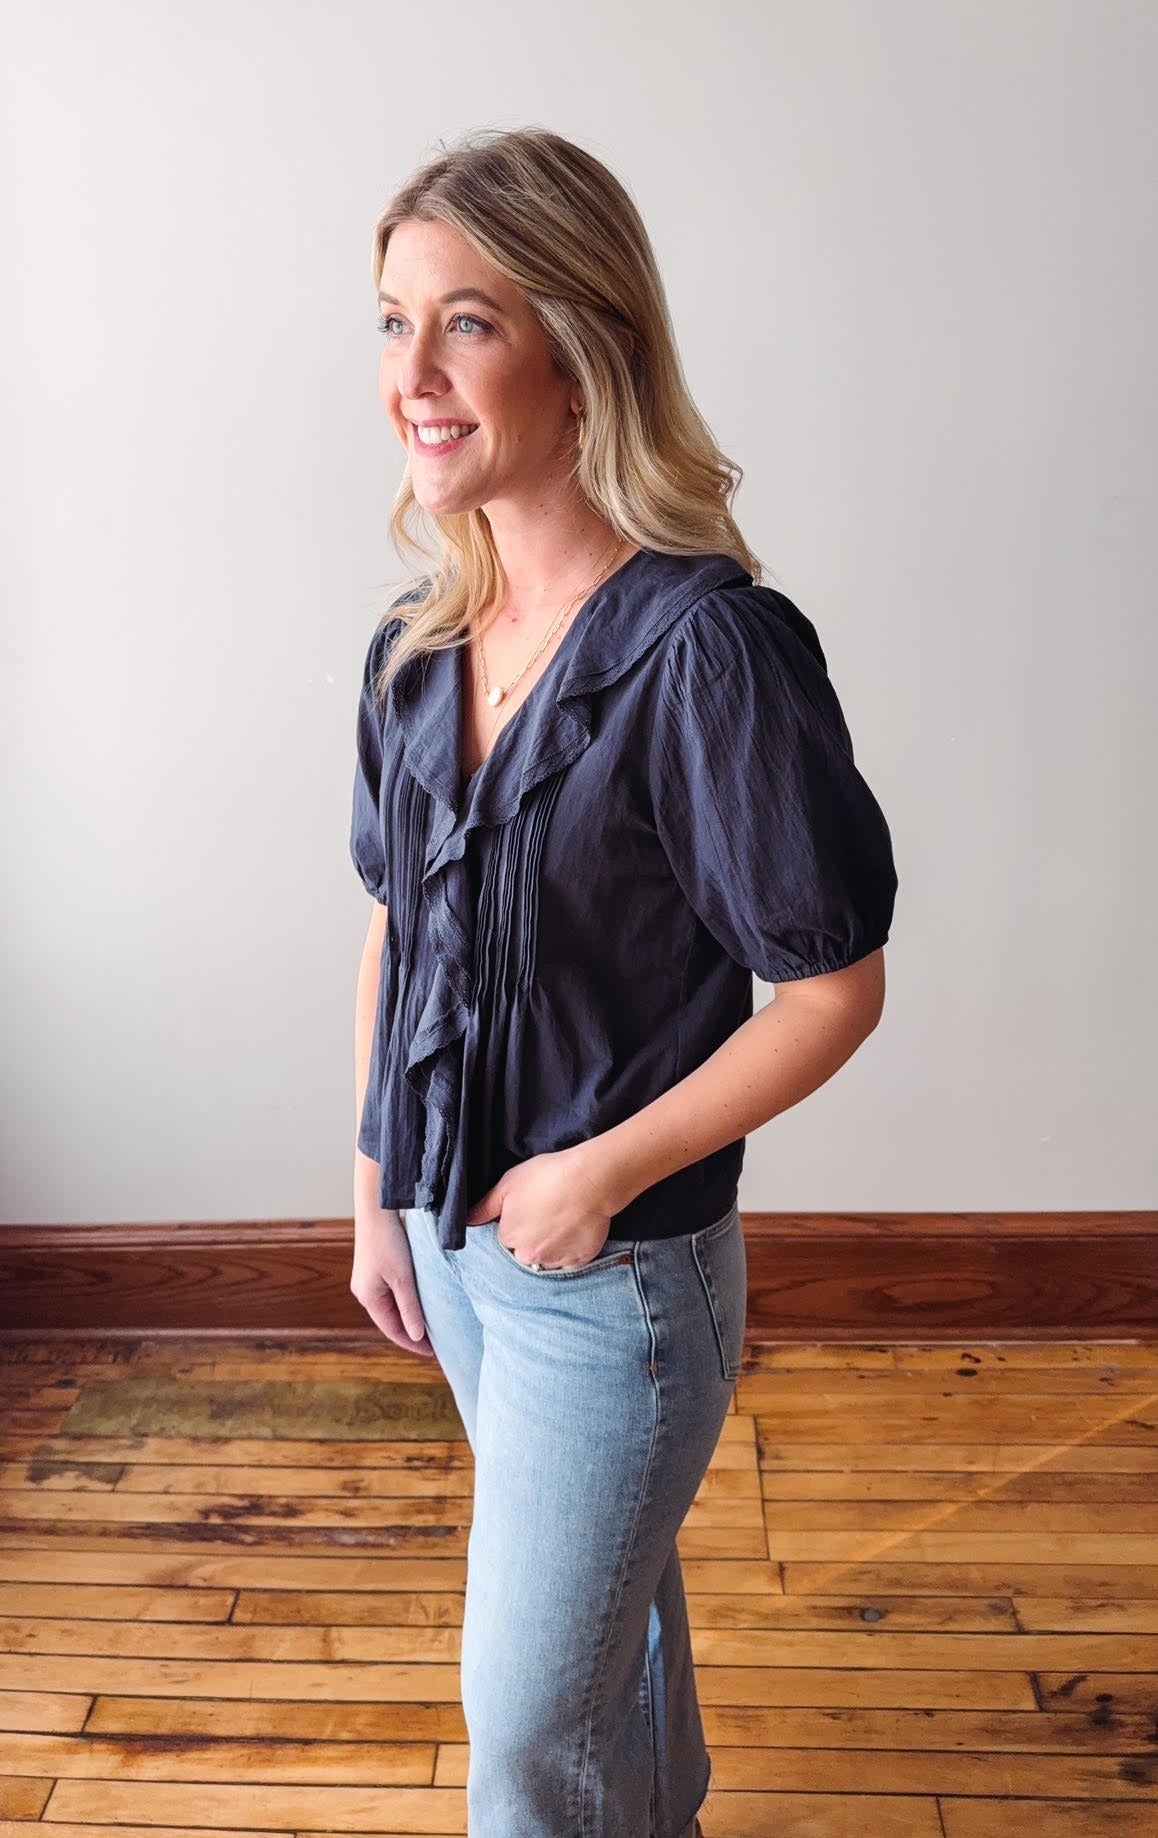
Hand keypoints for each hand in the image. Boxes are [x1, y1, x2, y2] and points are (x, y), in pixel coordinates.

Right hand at [349, 1203, 434, 1356]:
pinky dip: (405, 1303)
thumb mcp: (403, 1279)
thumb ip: (410, 1308)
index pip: (392, 1330)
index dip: (412, 1344)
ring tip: (429, 1326)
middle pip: (390, 1321)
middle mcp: (365, 1292)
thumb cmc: (388, 1241)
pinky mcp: (375, 1269)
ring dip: (408, 1317)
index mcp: (369, 1298)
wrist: (377, 1208)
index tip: (432, 1353)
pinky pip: (391, 1294)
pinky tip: (419, 1302)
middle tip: (435, 1343)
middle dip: (410, 1333)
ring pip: (391, 1307)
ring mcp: (368, 1280)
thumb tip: (417, 1336)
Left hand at [463, 1144, 619, 1268]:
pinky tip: (572, 1234)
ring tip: (560, 1225)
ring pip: (545, 1260)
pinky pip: (568, 1264)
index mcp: (509, 1237)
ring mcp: (554, 1261)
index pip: (505, 1239)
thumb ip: (484, 1206)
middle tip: (545, 1216)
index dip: (515, 1224)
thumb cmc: (548, 1176)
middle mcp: (528, 1255)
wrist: (590, 1180)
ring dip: (549, 1248)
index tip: (527, 1211)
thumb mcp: (509, 1183)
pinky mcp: (578, 1262)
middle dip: (530, 1240)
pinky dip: (569, 1253)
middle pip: (524, 1253)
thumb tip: (468, 1221)